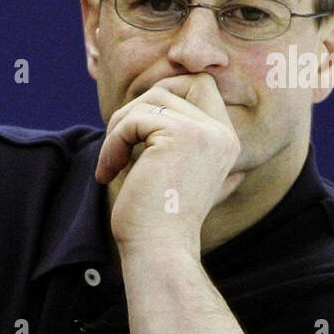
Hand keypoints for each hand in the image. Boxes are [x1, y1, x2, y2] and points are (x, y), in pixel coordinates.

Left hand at [95, 73, 243, 255]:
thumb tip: (151, 104)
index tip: (137, 127)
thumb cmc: (155, 218)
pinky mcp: (180, 136)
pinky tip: (109, 173)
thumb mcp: (167, 171)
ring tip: (113, 163)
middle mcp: (221, 134)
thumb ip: (170, 139)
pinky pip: (133, 120)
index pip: (202, 85)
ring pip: (152, 99)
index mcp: (224, 141)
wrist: (158, 250)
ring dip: (121, 127)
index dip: (168, 91)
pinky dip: (113, 143)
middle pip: (180, 83)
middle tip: (122, 140)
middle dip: (143, 104)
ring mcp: (205, 133)